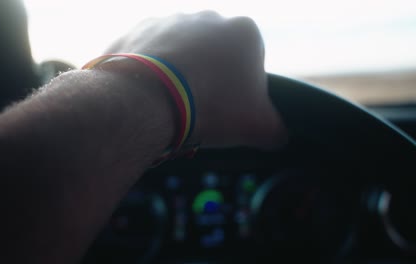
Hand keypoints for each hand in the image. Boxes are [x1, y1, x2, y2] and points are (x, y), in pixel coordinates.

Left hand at [106, 11, 287, 148]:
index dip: (243, 88)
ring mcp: (168, 20)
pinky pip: (148, 55)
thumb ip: (276, 129)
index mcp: (244, 31)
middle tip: (201, 107)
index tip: (230, 108)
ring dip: (179, 72)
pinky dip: (149, 73)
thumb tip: (277, 137)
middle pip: (214, 53)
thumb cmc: (212, 107)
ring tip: (172, 102)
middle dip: (210, 76)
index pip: (251, 60)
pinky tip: (149, 95)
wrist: (150, 99)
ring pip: (180, 51)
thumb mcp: (259, 127)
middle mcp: (207, 17)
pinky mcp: (137, 31)